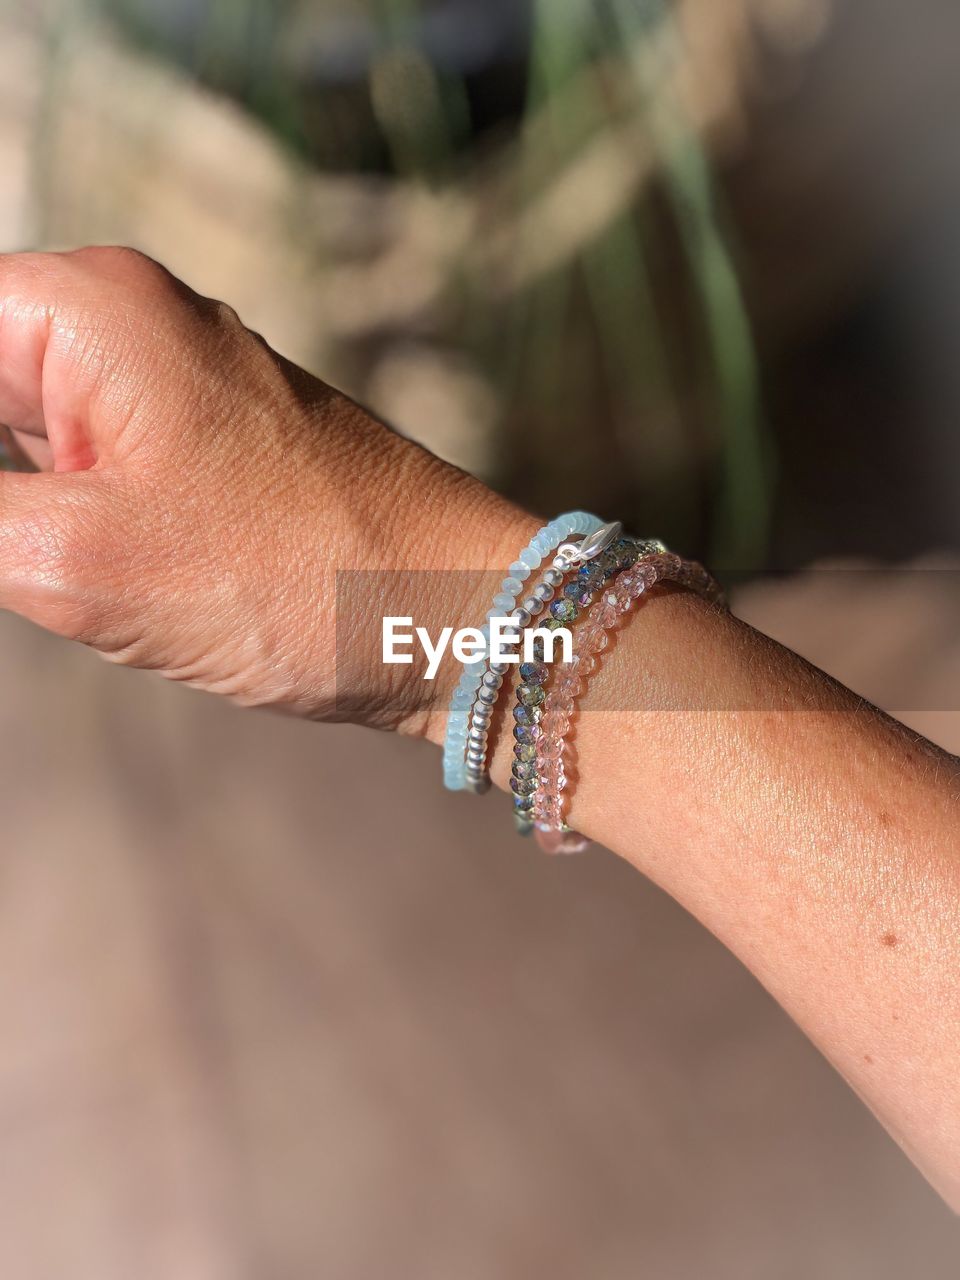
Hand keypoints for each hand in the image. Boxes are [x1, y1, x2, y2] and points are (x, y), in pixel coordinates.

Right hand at [0, 247, 529, 729]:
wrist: (454, 621)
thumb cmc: (300, 578)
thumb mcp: (74, 558)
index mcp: (90, 306)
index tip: (4, 530)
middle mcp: (133, 325)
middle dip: (1, 492)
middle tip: (49, 556)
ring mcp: (173, 390)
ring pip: (22, 432)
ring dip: (17, 509)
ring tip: (116, 571)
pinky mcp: (202, 455)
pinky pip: (87, 471)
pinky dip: (56, 521)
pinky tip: (98, 584)